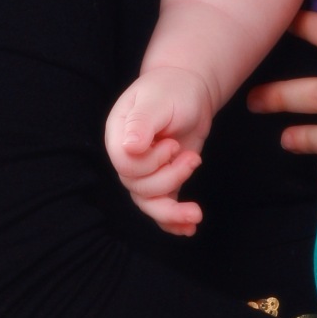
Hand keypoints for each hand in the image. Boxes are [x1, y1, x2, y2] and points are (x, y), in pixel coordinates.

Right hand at [104, 66, 212, 234]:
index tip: (173, 144)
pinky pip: (162, 207)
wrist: (191, 89)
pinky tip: (189, 228)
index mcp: (119, 136)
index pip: (125, 166)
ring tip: (197, 212)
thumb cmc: (172, 90)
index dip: (151, 163)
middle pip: (138, 187)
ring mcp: (145, 171)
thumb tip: (129, 148)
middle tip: (191, 158)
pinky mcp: (164, 179)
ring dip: (173, 210)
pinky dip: (174, 221)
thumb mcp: (158, 101)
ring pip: (149, 203)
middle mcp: (127, 157)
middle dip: (169, 178)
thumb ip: (142, 123)